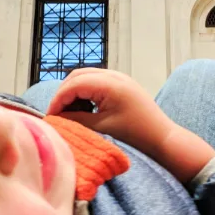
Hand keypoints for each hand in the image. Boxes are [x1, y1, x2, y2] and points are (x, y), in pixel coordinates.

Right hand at [47, 69, 214, 183]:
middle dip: (64, 93)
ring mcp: (119, 78)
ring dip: (74, 92)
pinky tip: (84, 109)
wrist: (163, 139)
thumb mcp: (102, 128)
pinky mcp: (122, 84)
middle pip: (78, 75)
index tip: (51, 116)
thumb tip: (57, 117)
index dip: (58, 99)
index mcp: (110, 84)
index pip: (74, 84)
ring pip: (86, 76)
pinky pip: (97, 81)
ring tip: (69, 113)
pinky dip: (86, 92)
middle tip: (57, 114)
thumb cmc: (135, 135)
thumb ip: (76, 119)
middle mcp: (114, 75)